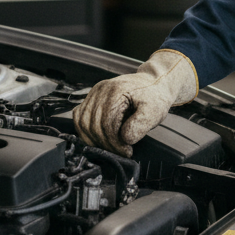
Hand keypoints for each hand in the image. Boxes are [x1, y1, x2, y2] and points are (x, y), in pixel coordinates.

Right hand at [74, 50, 197, 155]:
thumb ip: (140, 125)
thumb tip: (124, 139)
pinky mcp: (92, 97)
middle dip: (106, 144)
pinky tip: (99, 138)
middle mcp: (101, 90)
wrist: (154, 83)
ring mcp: (94, 92)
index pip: (107, 124)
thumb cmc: (154, 96)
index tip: (126, 152)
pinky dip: (86, 131)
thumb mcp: (154, 110)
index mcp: (116, 91)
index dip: (115, 143)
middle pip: (93, 125)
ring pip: (82, 122)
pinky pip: (79, 117)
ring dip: (94, 139)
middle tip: (119, 152)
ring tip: (110, 147)